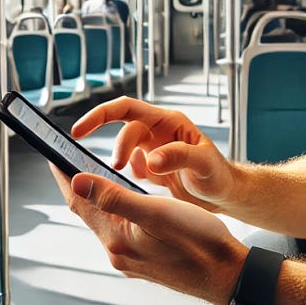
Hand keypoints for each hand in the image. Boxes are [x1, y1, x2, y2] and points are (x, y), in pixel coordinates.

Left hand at [51, 164, 246, 304]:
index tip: (52, 153)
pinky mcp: (144, 259)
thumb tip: (76, 182)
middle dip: (77, 184)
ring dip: (97, 196)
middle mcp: (119, 252)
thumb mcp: (156, 212)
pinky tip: (124, 199)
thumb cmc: (199, 242)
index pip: (79, 202)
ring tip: (92, 172)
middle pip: (88, 212)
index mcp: (117, 240)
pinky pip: (121, 229)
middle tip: (68, 157)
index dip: (64, 175)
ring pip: (105, 220)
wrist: (227, 275)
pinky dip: (116, 209)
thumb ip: (114, 197)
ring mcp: (131, 258)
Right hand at [70, 97, 235, 209]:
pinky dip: (126, 179)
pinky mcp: (151, 171)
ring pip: (124, 151)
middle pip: (123, 130)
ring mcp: (153, 151)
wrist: (226, 196)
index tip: (79, 131)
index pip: (126, 109)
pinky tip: (138, 190)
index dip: (100, 115)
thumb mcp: (204, 164)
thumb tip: (150, 159)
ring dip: (120, 164)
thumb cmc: (219, 175)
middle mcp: (157, 133)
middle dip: (116, 147)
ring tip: (124, 182)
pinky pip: (130, 169)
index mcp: (167, 122)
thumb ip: (179, 157)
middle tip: (116, 169)